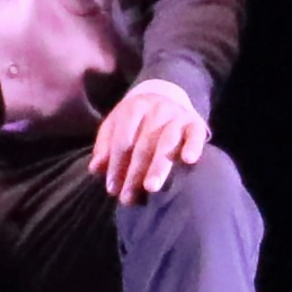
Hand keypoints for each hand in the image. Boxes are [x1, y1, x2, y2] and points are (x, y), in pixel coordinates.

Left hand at [93, 78, 210, 205]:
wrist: (166, 94)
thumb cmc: (136, 120)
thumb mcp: (116, 125)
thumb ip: (105, 146)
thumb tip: (95, 168)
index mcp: (133, 108)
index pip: (122, 140)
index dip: (116, 165)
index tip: (112, 189)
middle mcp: (156, 110)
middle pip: (144, 144)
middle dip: (134, 172)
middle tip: (127, 197)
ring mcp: (177, 115)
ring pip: (168, 141)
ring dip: (158, 166)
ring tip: (150, 188)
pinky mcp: (195, 123)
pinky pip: (196, 135)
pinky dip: (193, 146)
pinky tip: (188, 160)